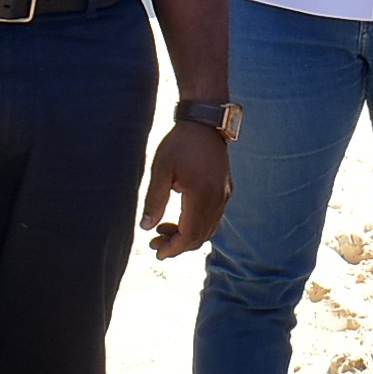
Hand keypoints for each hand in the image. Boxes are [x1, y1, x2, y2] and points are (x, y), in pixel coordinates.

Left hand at [140, 124, 229, 257]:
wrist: (205, 121)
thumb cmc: (181, 143)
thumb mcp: (161, 169)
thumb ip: (155, 200)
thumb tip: (146, 227)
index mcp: (201, 195)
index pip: (189, 234)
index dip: (174, 248)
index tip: (158, 251)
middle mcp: (218, 198)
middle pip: (200, 236)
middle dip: (178, 245)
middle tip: (155, 243)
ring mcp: (225, 194)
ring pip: (209, 229)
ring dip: (187, 236)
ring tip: (163, 230)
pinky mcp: (226, 189)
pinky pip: (214, 217)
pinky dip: (198, 225)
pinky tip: (180, 219)